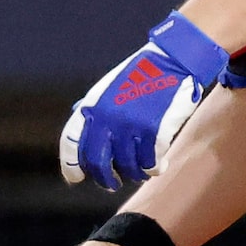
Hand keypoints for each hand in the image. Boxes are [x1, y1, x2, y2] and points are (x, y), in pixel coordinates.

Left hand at [62, 13, 230, 191]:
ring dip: (135, 174)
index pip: (71, 144)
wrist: (173, 62)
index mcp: (93, 106)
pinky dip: (154, 168)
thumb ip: (96, 113)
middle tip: (112, 184)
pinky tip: (158, 164)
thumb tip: (81, 141)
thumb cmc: (142, 76)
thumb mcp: (110, 89)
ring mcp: (130, 126)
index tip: (76, 178)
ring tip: (141, 171)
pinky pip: (150, 164)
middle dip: (105, 179)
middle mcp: (107, 119)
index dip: (71, 165)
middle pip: (97, 163)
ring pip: (127, 167)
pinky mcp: (154, 132)